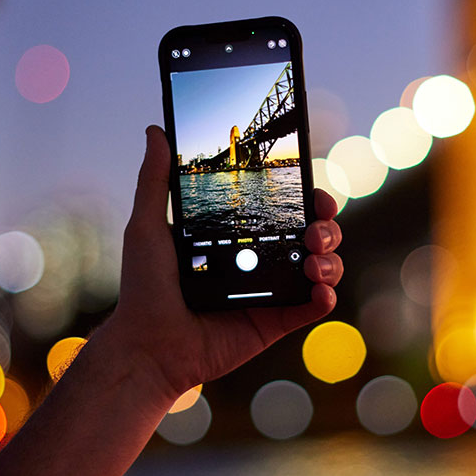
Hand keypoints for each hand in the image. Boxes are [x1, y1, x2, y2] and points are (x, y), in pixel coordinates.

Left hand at [107, 125, 342, 405]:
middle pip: (313, 234)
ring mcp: (272, 292)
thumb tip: (155, 130)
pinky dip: (325, 296)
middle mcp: (261, 260)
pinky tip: (318, 289)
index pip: (285, 209)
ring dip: (330, 258)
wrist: (147, 344)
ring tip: (311, 261)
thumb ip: (155, 179)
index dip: (307, 197)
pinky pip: (313, 307)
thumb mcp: (147, 226)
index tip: (312, 190)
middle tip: (315, 227)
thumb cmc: (145, 287)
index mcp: (239, 235)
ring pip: (323, 267)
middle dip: (327, 225)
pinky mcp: (276, 322)